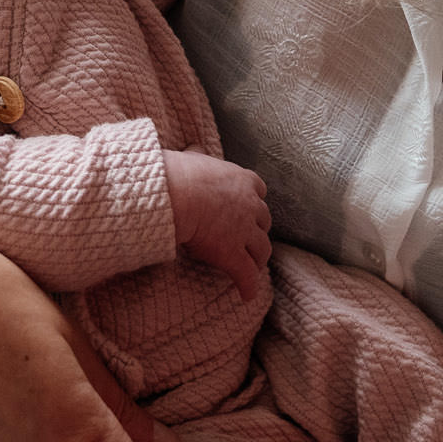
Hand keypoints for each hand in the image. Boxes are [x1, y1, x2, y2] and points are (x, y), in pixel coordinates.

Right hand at [163, 150, 272, 300]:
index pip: (258, 189)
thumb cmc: (179, 174)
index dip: (254, 200)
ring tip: (252, 266)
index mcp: (241, 180)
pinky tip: (246, 295)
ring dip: (258, 258)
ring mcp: (244, 231)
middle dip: (258, 230)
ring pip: (261, 249)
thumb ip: (198, 155)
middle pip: (264, 220)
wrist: (178, 193)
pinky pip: (246, 274)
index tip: (248, 207)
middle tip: (249, 239)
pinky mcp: (233, 254)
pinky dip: (248, 286)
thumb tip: (194, 146)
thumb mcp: (193, 157)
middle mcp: (249, 205)